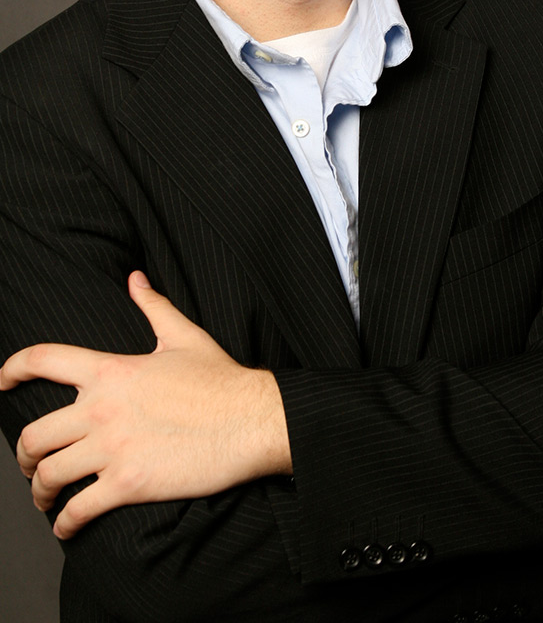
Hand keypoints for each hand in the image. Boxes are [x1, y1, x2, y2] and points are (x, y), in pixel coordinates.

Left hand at [0, 271, 290, 538]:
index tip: (1, 383)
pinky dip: (65, 524)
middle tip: (31, 465)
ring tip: (45, 499)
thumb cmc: (222, 379)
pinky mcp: (129, 483)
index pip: (43, 360)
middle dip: (24, 455)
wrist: (252, 419)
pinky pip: (78, 510)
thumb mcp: (184, 336)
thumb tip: (135, 278)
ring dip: (39, 492)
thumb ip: (153, 306)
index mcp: (111, 370)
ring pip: (48, 475)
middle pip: (33, 434)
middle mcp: (102, 408)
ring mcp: (112, 448)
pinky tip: (67, 528)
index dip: (12, 369)